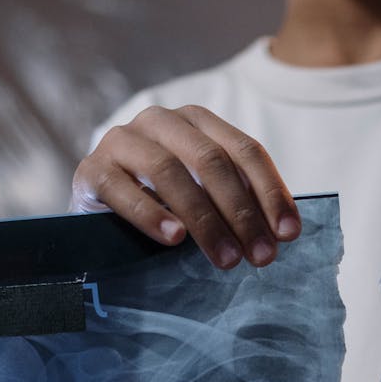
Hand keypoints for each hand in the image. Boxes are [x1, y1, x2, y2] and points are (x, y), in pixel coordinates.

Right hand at [70, 105, 301, 269]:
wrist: (97, 213)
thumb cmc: (162, 207)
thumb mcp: (205, 199)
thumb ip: (235, 204)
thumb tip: (282, 234)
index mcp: (196, 122)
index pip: (245, 151)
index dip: (271, 192)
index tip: (289, 234)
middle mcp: (160, 122)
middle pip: (210, 161)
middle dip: (242, 213)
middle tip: (261, 256)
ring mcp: (122, 141)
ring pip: (169, 172)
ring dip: (204, 220)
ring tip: (226, 259)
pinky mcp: (91, 169)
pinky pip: (121, 188)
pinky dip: (151, 214)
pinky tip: (175, 239)